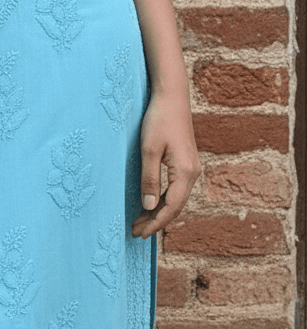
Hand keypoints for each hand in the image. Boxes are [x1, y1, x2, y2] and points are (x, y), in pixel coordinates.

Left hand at [131, 89, 201, 238]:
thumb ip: (149, 178)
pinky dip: (163, 199)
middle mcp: (193, 173)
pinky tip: (151, 202)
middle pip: (175, 207)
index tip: (139, 233)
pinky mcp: (186, 162)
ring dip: (159, 211)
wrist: (172, 95)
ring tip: (140, 221)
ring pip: (176, 199)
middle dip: (155, 221)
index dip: (155, 223)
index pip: (171, 208)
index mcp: (185, 173)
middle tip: (135, 231)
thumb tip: (148, 206)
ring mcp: (191, 168)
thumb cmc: (159, 119)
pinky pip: (176, 188)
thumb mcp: (149, 149)